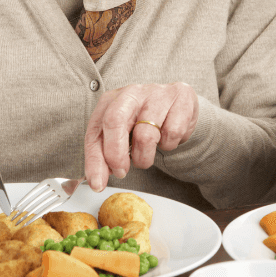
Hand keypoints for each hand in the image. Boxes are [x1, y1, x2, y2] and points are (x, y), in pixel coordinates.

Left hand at [84, 82, 199, 191]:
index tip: (98, 183)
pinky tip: (167, 136)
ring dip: (146, 157)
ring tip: (148, 153)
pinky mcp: (180, 97)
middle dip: (115, 154)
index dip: (95, 161)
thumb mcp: (121, 134)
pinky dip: (169, 144)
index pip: (95, 131)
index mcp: (111, 101)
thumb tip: (98, 179)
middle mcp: (132, 93)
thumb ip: (106, 154)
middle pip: (114, 121)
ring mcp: (157, 93)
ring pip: (146, 135)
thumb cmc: (145, 120)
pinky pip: (172, 133)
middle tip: (121, 172)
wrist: (177, 103)